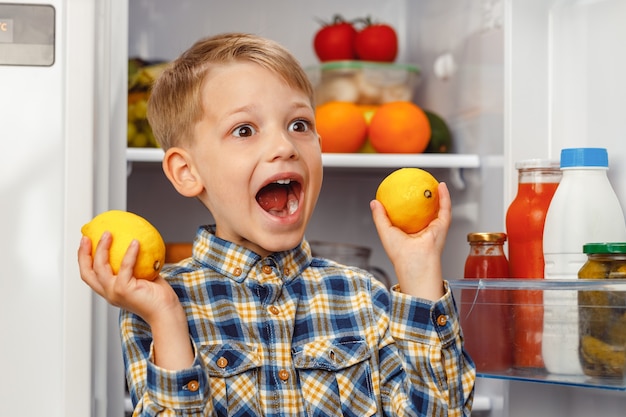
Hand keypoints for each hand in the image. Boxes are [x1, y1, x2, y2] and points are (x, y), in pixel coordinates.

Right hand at [77, 231, 182, 326]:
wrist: (165, 312)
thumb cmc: (158, 296)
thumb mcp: (143, 276)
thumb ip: (136, 264)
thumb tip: (136, 242)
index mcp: (110, 290)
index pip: (90, 275)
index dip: (84, 259)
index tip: (86, 241)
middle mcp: (109, 293)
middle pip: (87, 272)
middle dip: (83, 254)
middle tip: (87, 237)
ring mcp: (114, 292)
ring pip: (100, 267)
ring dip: (102, 248)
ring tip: (108, 234)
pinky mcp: (124, 290)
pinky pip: (125, 266)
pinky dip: (129, 253)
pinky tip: (135, 242)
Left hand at [370, 182, 450, 300]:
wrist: (414, 262)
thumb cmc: (399, 253)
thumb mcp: (384, 231)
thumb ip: (379, 217)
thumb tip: (374, 202)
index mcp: (409, 234)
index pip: (407, 216)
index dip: (405, 205)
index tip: (402, 193)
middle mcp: (423, 231)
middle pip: (423, 211)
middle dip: (422, 198)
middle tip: (418, 185)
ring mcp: (434, 229)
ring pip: (437, 208)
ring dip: (436, 194)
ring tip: (431, 181)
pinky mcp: (442, 226)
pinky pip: (444, 208)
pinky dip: (444, 196)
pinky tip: (440, 186)